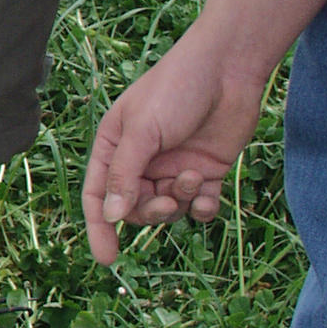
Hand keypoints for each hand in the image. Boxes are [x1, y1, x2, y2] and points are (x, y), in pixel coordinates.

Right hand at [82, 31, 267, 264]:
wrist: (228, 69)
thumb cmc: (177, 88)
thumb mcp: (142, 131)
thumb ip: (124, 175)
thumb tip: (110, 216)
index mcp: (114, 147)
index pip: (98, 194)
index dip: (100, 227)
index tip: (107, 258)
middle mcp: (141, 161)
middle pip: (134, 208)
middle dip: (150, 211)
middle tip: (167, 202)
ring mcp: (172, 168)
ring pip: (168, 209)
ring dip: (180, 202)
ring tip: (192, 178)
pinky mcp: (205, 172)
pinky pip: (198, 207)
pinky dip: (203, 207)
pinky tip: (208, 194)